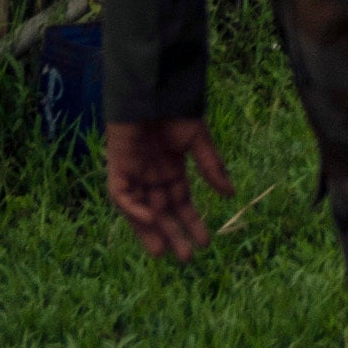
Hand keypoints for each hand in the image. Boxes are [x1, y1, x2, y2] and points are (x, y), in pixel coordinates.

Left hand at [109, 117, 230, 260]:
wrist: (154, 89)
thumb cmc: (176, 111)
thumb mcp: (199, 142)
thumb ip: (211, 168)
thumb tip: (230, 195)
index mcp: (171, 169)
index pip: (180, 203)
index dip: (191, 222)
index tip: (205, 243)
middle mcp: (152, 176)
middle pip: (161, 212)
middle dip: (172, 234)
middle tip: (185, 258)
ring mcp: (133, 172)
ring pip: (140, 209)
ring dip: (150, 230)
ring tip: (164, 251)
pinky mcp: (117, 166)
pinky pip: (121, 194)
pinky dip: (133, 208)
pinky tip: (150, 217)